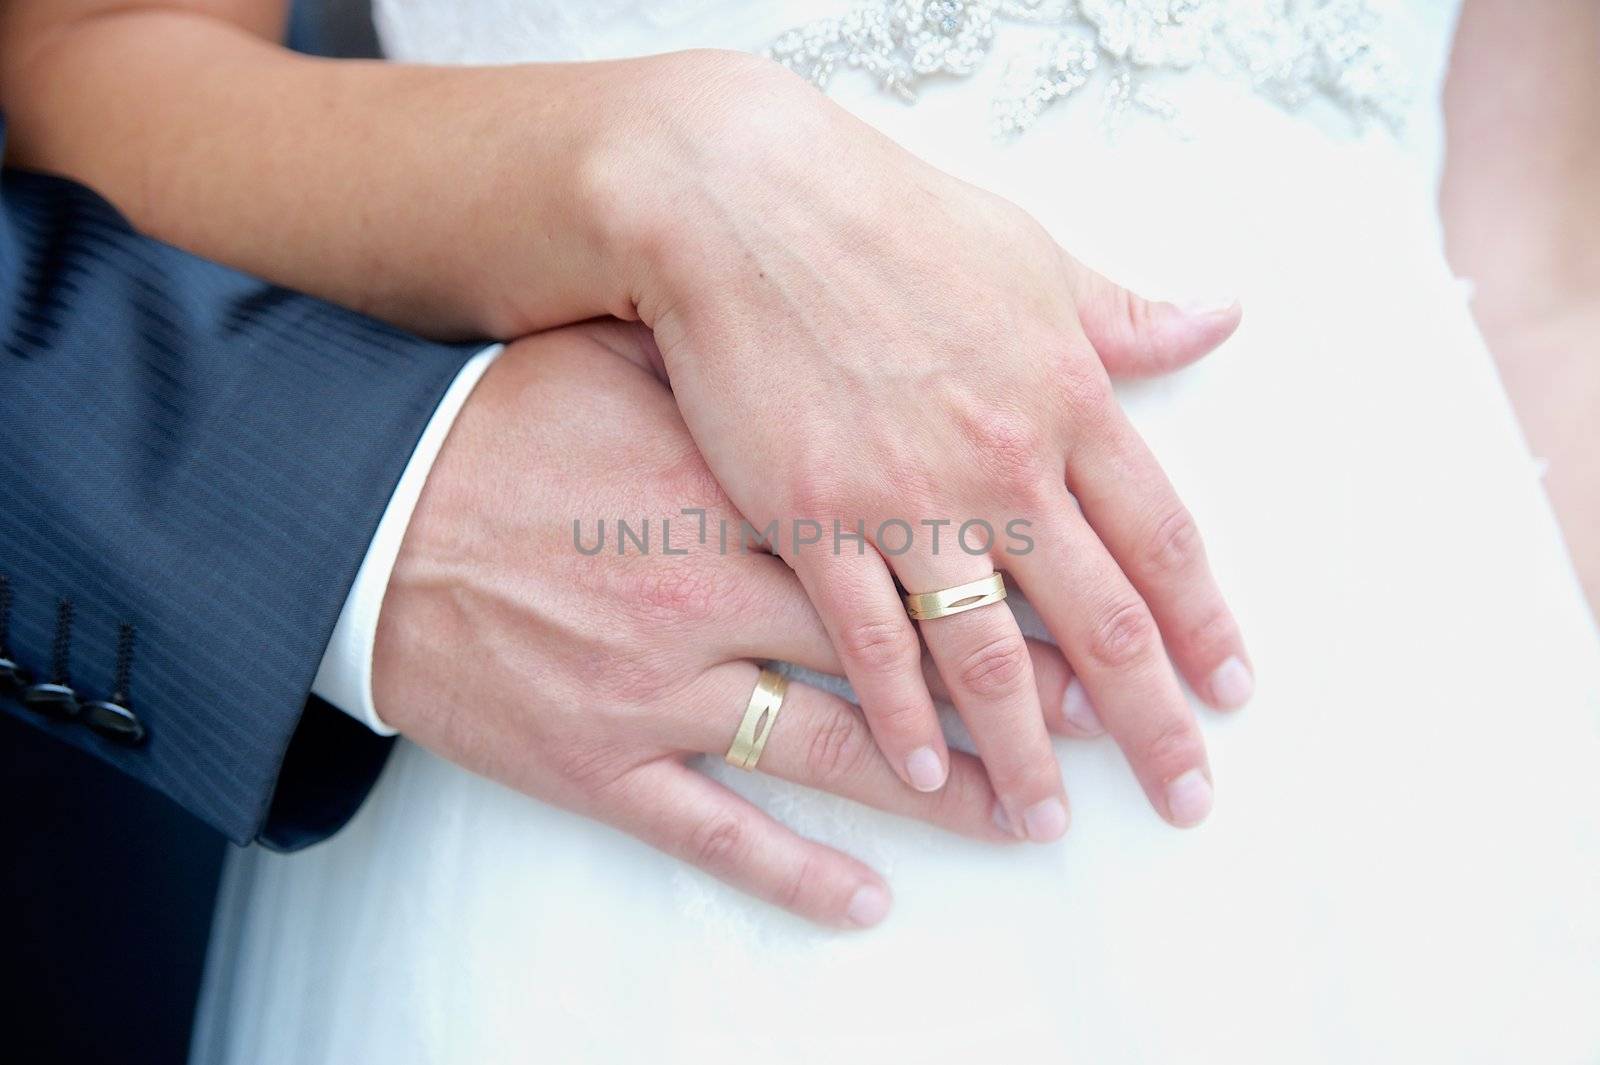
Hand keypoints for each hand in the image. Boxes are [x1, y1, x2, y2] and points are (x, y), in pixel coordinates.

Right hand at [370, 321, 1084, 926]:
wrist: (361, 516)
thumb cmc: (494, 428)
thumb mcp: (616, 362)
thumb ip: (732, 360)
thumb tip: (827, 323)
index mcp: (733, 493)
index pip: (904, 548)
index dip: (1007, 586)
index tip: (1096, 609)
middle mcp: (711, 594)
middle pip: (894, 653)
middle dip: (1010, 689)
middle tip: (1110, 723)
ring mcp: (656, 687)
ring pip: (829, 747)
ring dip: (938, 787)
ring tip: (1031, 812)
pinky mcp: (597, 760)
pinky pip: (711, 828)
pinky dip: (792, 870)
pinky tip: (866, 900)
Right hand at [583, 52, 1253, 835]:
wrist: (747, 203)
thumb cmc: (891, 218)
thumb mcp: (1033, 255)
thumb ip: (1124, 314)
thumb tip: (1219, 316)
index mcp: (1068, 399)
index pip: (1161, 537)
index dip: (1203, 622)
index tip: (1231, 688)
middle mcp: (1005, 464)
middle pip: (1100, 619)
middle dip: (1150, 721)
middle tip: (1185, 797)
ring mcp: (908, 500)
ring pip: (990, 654)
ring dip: (1029, 747)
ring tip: (1051, 820)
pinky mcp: (815, 520)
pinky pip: (872, 642)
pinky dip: (903, 716)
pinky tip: (928, 774)